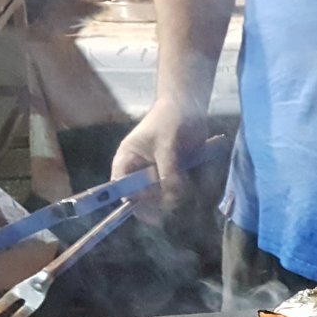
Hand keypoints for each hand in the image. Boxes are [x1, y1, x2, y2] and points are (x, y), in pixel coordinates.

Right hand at [111, 100, 209, 223]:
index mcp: (127, 160)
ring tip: (189, 182)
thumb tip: (172, 197)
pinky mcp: (173, 175)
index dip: (134, 201)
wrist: (189, 106)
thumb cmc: (170, 119)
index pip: (122, 189)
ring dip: (176, 196)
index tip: (152, 210)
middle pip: (143, 198)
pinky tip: (194, 178)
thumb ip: (169, 172)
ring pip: (162, 197)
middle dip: (159, 201)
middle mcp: (139, 171)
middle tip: (176, 198)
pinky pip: (177, 191)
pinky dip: (186, 190)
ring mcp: (156, 174)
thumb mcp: (167, 145)